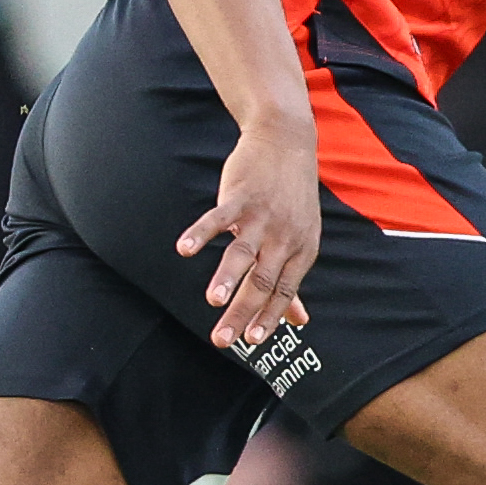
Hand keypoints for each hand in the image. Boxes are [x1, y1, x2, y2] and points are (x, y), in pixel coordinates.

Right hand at [177, 119, 317, 352]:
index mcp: (301, 251)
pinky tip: (185, 249)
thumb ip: (291, 281)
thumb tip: (299, 320)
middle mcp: (284, 237)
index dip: (268, 317)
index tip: (251, 342)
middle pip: (262, 280)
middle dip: (243, 312)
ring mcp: (262, 215)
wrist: (287, 143)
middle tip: (223, 340)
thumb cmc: (292, 198)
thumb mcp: (301, 238)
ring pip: (244, 252)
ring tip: (213, 301)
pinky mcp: (241, 195)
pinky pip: (220, 217)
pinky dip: (201, 233)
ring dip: (228, 277)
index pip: (283, 291)